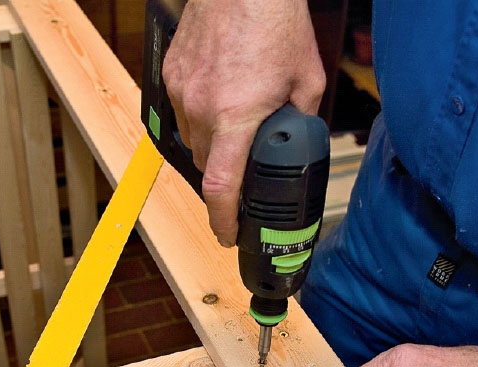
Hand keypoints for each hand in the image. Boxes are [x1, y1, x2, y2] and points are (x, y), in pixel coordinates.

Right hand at [162, 0, 324, 245]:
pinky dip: (199, 117)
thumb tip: (297, 137)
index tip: (227, 234)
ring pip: (192, 142)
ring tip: (234, 121)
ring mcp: (181, 92)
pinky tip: (218, 98)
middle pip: (207, 167)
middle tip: (244, 166)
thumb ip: (301, 117)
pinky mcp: (171, 76)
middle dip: (225, 175)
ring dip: (212, 145)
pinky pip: (181, 113)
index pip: (220, 187)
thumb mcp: (306, 77)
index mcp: (235, 116)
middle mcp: (201, 109)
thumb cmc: (275, 20)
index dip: (222, 219)